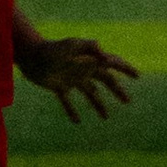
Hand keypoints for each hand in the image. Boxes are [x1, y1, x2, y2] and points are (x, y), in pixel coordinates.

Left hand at [21, 34, 138, 125]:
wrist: (30, 55)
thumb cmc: (51, 49)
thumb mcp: (72, 45)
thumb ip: (89, 48)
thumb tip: (106, 56)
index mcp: (89, 60)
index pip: (112, 63)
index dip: (125, 68)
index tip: (137, 76)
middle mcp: (83, 69)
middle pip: (105, 81)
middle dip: (117, 90)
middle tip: (128, 101)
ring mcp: (71, 79)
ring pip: (90, 93)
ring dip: (99, 104)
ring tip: (106, 117)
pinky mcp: (58, 87)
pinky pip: (67, 101)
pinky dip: (72, 110)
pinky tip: (77, 121)